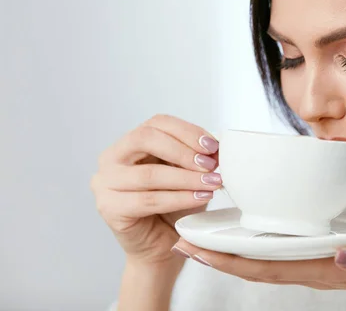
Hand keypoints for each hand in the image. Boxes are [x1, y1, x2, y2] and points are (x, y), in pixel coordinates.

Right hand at [91, 114, 221, 264]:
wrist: (162, 246)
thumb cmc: (173, 207)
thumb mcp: (187, 173)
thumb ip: (196, 156)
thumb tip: (216, 146)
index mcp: (130, 142)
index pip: (157, 123)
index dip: (188, 131)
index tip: (213, 146)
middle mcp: (111, 158)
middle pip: (145, 138)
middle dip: (184, 151)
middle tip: (211, 165)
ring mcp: (105, 183)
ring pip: (149, 173)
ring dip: (186, 178)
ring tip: (211, 183)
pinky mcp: (108, 208)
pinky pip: (148, 200)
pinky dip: (179, 198)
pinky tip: (200, 198)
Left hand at [173, 228, 345, 308]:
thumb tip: (339, 255)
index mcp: (321, 266)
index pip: (265, 265)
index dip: (228, 259)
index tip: (196, 248)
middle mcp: (308, 264)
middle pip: (252, 263)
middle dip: (215, 254)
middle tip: (179, 238)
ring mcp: (310, 258)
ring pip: (260, 256)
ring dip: (227, 247)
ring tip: (197, 233)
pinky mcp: (317, 248)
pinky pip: (276, 245)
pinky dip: (251, 238)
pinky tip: (239, 224)